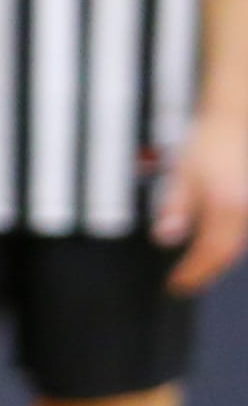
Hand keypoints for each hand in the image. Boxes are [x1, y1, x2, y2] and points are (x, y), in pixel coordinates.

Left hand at [154, 111, 247, 291]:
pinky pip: (241, 235)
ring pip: (236, 246)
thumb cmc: (209, 142)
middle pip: (227, 255)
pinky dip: (227, 247)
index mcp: (225, 206)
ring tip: (196, 270)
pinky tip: (214, 248)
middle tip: (184, 283)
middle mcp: (243, 211)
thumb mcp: (182, 173)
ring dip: (217, 262)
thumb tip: (166, 237)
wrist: (234, 120)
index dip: (194, 273)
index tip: (176, 284)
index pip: (210, 252)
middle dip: (205, 273)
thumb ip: (175, 208)